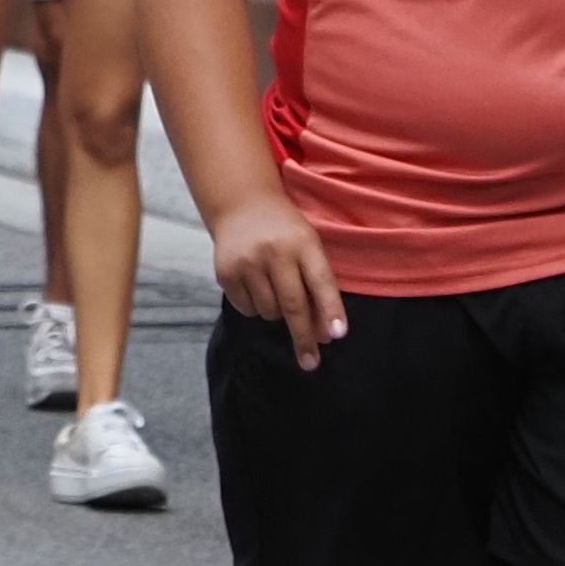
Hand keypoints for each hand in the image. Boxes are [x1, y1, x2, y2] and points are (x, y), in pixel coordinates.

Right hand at [212, 190, 347, 371]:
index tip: (338, 335)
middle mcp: (274, 251)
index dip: (331, 309)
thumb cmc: (285, 232)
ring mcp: (247, 261)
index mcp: (303, 242)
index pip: (321, 281)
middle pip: (294, 305)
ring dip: (277, 313)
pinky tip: (256, 286)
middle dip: (304, 338)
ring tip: (275, 290)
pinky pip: (247, 309)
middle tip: (310, 362)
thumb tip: (324, 335)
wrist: (241, 203)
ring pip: (270, 311)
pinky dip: (255, 307)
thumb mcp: (308, 247)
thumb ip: (318, 286)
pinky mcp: (226, 272)